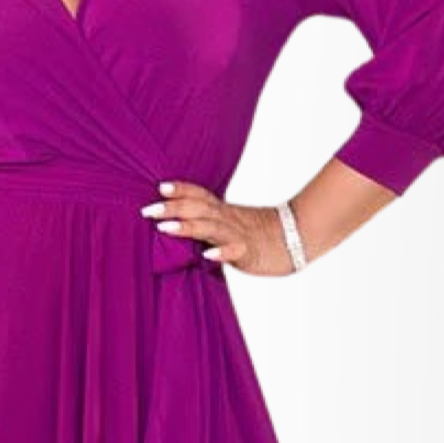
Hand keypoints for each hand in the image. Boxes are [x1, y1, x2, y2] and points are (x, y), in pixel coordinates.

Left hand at [143, 182, 296, 276]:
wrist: (295, 238)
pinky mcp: (249, 251)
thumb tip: (179, 225)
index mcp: (222, 210)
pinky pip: (234, 251)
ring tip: (164, 228)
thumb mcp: (229, 223)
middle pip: (198, 208)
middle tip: (148, 209)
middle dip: (173, 207)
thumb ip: (206, 223)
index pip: (199, 195)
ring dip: (187, 227)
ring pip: (210, 227)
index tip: (159, 186)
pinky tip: (208, 255)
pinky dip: (221, 252)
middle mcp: (227, 218)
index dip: (181, 189)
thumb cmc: (259, 233)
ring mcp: (237, 234)